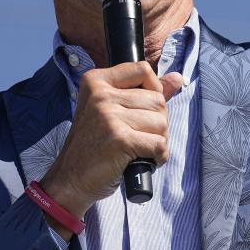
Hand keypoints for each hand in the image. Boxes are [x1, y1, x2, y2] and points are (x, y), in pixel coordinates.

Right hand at [39, 62, 182, 238]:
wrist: (71, 179)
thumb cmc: (95, 145)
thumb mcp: (113, 110)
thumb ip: (145, 92)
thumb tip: (178, 77)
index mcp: (96, 81)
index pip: (143, 70)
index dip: (153, 91)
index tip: (142, 110)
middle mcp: (100, 94)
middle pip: (157, 100)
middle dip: (157, 123)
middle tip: (138, 137)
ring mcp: (108, 116)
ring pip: (161, 123)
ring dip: (158, 141)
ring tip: (138, 149)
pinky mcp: (119, 139)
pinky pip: (158, 144)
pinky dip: (158, 157)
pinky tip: (144, 160)